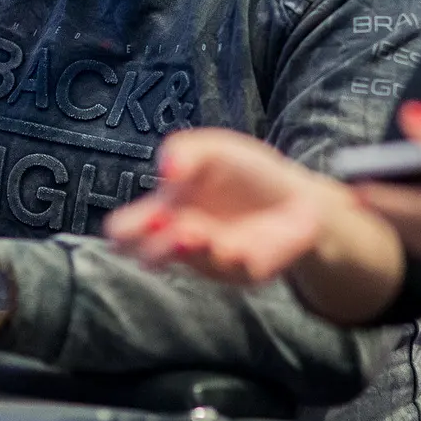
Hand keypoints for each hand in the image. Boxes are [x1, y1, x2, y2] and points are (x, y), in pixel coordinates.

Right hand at [107, 128, 349, 285]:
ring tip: (194, 232)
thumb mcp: (213, 149)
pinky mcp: (243, 271)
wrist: (297, 197)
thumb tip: (165, 169)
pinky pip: (231, 271)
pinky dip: (232, 258)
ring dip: (189, 249)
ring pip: (188, 263)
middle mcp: (181, 239)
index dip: (122, 230)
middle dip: (152, 246)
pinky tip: (234, 247)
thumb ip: (185, 151)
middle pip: (148, 255)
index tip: (138, 219)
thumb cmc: (244, 172)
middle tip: (168, 226)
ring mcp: (210, 258)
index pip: (126, 230)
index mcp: (165, 209)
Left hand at [356, 102, 420, 268]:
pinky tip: (404, 221)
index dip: (380, 200)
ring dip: (394, 229)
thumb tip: (408, 118)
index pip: (415, 208)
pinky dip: (416, 238)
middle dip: (379, 215)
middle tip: (346, 197)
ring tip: (367, 206)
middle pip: (411, 232)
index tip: (350, 188)